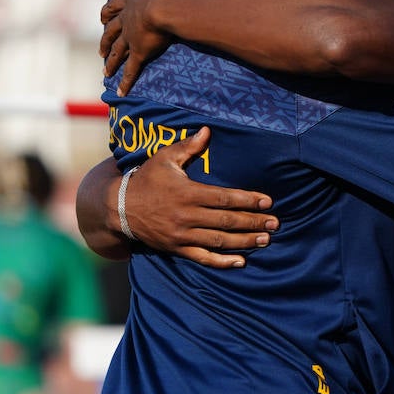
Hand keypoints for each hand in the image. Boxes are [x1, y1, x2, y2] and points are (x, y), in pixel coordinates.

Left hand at [101, 0, 182, 95]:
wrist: (167, 4)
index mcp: (131, 0)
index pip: (113, 7)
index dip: (108, 14)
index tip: (102, 19)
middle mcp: (127, 20)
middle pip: (111, 32)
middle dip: (105, 42)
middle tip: (101, 51)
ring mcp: (131, 37)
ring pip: (117, 52)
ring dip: (111, 62)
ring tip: (105, 71)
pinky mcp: (139, 52)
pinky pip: (131, 70)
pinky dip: (125, 81)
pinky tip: (120, 91)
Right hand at [122, 128, 279, 266]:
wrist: (118, 208)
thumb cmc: (146, 179)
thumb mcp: (164, 159)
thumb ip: (187, 147)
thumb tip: (207, 131)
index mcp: (187, 193)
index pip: (224, 198)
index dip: (247, 200)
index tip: (267, 201)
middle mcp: (186, 216)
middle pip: (226, 221)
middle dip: (253, 222)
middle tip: (275, 223)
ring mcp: (182, 235)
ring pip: (219, 241)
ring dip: (245, 241)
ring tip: (266, 240)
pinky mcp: (177, 248)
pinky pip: (203, 258)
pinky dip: (222, 262)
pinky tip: (241, 261)